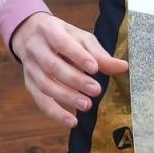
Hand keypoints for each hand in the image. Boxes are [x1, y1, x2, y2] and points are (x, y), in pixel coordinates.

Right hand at [10, 12, 127, 126]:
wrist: (31, 36)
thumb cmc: (62, 37)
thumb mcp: (81, 38)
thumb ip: (99, 54)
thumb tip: (123, 67)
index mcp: (49, 31)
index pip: (62, 43)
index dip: (78, 56)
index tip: (94, 68)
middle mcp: (36, 49)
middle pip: (52, 66)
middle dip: (75, 80)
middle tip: (96, 90)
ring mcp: (30, 68)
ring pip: (45, 85)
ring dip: (66, 97)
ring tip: (87, 105)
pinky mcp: (29, 84)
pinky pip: (41, 101)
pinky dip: (55, 113)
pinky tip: (72, 121)